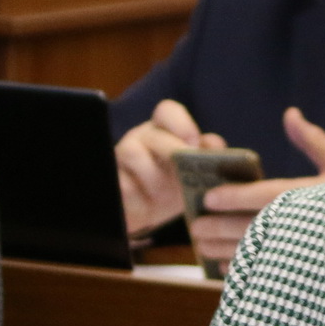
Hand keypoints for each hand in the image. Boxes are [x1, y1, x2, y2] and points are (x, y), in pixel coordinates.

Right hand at [115, 99, 220, 235]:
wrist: (147, 214)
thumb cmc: (175, 186)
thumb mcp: (194, 172)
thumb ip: (207, 155)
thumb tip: (214, 144)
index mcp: (164, 131)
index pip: (167, 111)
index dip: (182, 124)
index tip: (194, 144)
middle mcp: (140, 138)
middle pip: (151, 134)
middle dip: (171, 152)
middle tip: (185, 173)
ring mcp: (120, 157)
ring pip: (132, 152)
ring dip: (153, 177)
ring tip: (164, 197)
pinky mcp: (110, 181)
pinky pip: (121, 183)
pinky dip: (137, 198)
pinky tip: (146, 208)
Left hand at [188, 108, 324, 270]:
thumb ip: (314, 142)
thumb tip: (289, 113)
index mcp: (316, 197)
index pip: (267, 197)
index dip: (234, 197)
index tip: (209, 197)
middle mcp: (308, 228)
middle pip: (251, 229)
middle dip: (218, 228)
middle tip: (195, 226)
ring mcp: (304, 256)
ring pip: (254, 255)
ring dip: (223, 252)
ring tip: (202, 246)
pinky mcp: (302, 277)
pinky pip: (265, 277)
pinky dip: (242, 273)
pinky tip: (225, 268)